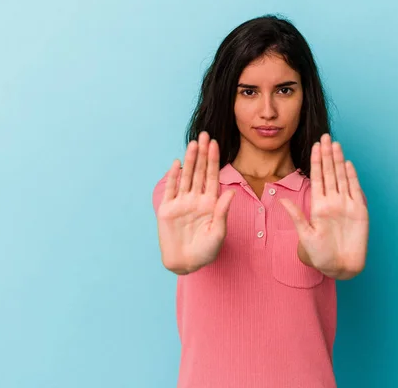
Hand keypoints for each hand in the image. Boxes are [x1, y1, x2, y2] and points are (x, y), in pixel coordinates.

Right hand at [156, 131, 234, 273]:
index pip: (212, 177)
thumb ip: (222, 211)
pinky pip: (172, 189)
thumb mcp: (218, 232)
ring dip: (190, 160)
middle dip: (202, 154)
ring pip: (186, 177)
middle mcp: (196, 199)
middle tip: (204, 135)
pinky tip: (177, 163)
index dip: (213, 160)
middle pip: (200, 172)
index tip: (215, 144)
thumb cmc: (206, 250)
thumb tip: (229, 191)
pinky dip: (174, 176)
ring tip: (193, 144)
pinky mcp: (168, 209)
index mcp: (210, 203)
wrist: (186, 263)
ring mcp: (182, 203)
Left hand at [280, 133, 368, 278]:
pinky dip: (352, 177)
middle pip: (329, 173)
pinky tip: (348, 164)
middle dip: (327, 155)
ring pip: (342, 177)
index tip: (314, 146)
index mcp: (318, 205)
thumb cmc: (320, 254)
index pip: (317, 178)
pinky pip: (355, 190)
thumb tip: (281, 201)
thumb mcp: (305, 235)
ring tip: (335, 144)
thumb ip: (296, 217)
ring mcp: (346, 205)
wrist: (340, 266)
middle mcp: (332, 201)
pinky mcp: (359, 211)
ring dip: (338, 161)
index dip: (316, 162)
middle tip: (325, 136)